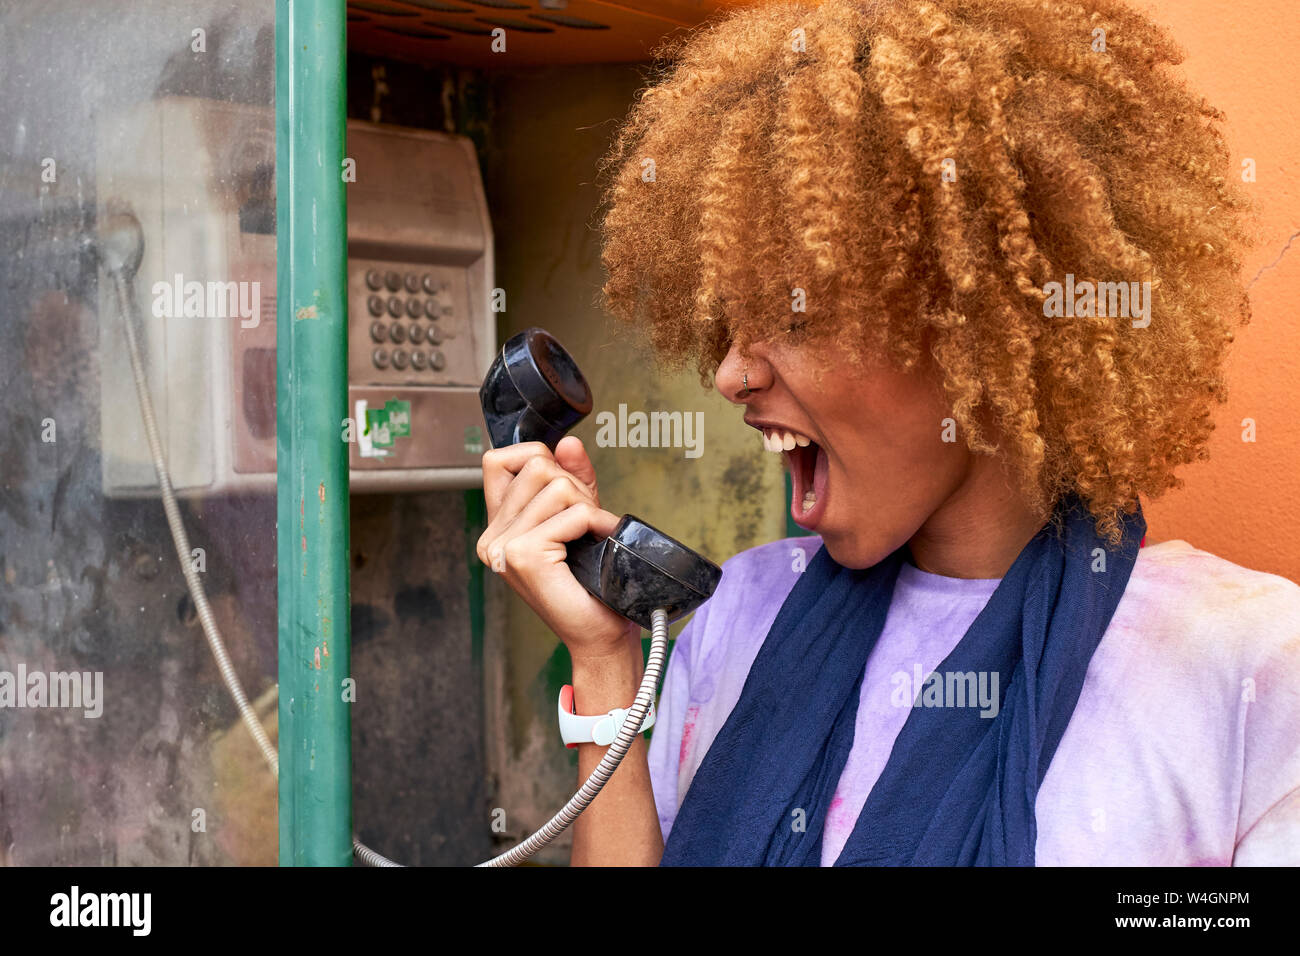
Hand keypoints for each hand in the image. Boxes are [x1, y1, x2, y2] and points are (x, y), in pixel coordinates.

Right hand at [477, 436, 639, 657]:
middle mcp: (492, 537)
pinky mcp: (524, 556)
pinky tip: (598, 544)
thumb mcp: (580, 515)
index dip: (537, 458)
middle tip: (586, 523)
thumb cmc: (591, 582)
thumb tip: (567, 442)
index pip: (497, 459)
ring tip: (592, 536)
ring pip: (556, 485)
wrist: (600, 634)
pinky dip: (595, 522)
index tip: (565, 488)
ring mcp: (503, 547)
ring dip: (587, 506)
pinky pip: (571, 512)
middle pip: (535, 465)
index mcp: (497, 527)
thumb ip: (572, 477)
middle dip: (574, 485)